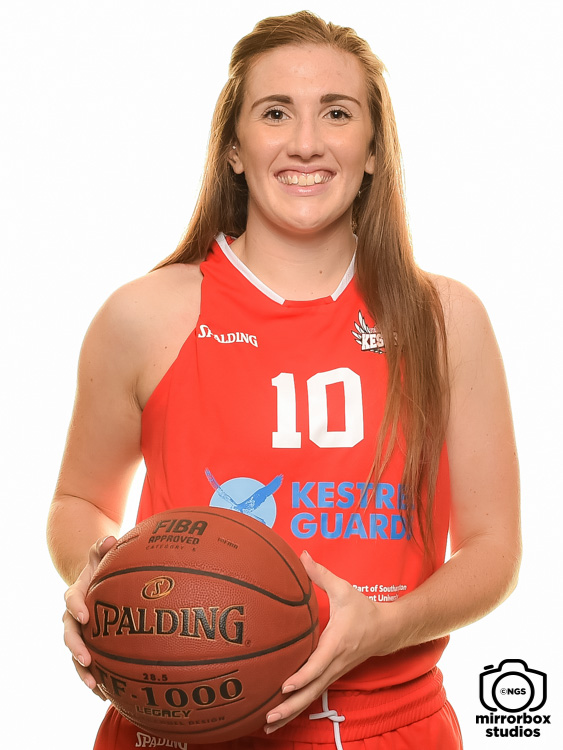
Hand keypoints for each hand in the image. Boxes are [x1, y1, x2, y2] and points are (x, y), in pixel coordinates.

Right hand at [63, 535, 116, 698]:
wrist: (95, 581)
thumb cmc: (102, 567)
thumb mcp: (101, 554)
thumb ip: (103, 546)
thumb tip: (111, 538)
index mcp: (76, 594)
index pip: (71, 600)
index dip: (76, 608)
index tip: (85, 617)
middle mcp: (73, 616)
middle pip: (68, 635)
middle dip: (76, 648)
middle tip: (87, 659)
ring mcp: (79, 633)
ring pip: (75, 655)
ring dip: (83, 671)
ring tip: (95, 687)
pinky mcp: (88, 644)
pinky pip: (89, 664)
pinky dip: (96, 678)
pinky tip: (108, 695)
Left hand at [263, 551, 393, 733]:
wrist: (387, 630)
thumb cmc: (363, 609)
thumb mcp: (344, 589)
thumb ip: (321, 574)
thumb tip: (302, 555)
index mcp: (337, 644)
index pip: (318, 664)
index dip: (302, 676)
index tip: (285, 686)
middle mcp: (335, 663)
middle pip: (312, 690)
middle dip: (290, 706)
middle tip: (267, 717)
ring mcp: (334, 673)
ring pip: (311, 697)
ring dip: (291, 713)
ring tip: (268, 725)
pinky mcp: (332, 675)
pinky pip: (313, 694)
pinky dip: (298, 706)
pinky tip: (281, 715)